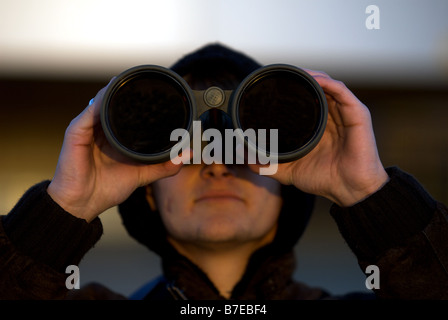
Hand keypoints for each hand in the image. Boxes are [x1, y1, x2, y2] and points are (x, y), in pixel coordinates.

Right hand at [47, 80, 184, 221]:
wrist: (82, 204)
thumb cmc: (106, 189)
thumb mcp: (141, 174)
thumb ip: (163, 165)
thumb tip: (186, 155)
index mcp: (114, 136)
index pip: (127, 112)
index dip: (141, 103)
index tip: (159, 93)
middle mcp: (101, 129)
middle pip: (115, 103)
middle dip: (130, 92)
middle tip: (150, 84)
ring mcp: (87, 128)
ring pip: (103, 101)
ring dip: (116, 90)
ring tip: (133, 81)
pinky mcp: (76, 132)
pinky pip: (90, 111)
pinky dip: (101, 101)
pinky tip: (112, 93)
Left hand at [251, 70, 388, 206]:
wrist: (349, 190)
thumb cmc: (324, 179)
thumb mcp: (288, 170)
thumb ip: (266, 164)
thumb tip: (244, 156)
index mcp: (316, 125)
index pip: (301, 99)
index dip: (287, 89)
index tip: (268, 84)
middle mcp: (330, 115)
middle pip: (313, 87)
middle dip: (296, 78)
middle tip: (278, 74)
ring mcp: (344, 112)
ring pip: (326, 84)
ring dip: (309, 75)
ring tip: (292, 72)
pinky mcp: (356, 114)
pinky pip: (341, 91)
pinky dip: (326, 82)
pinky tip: (313, 79)